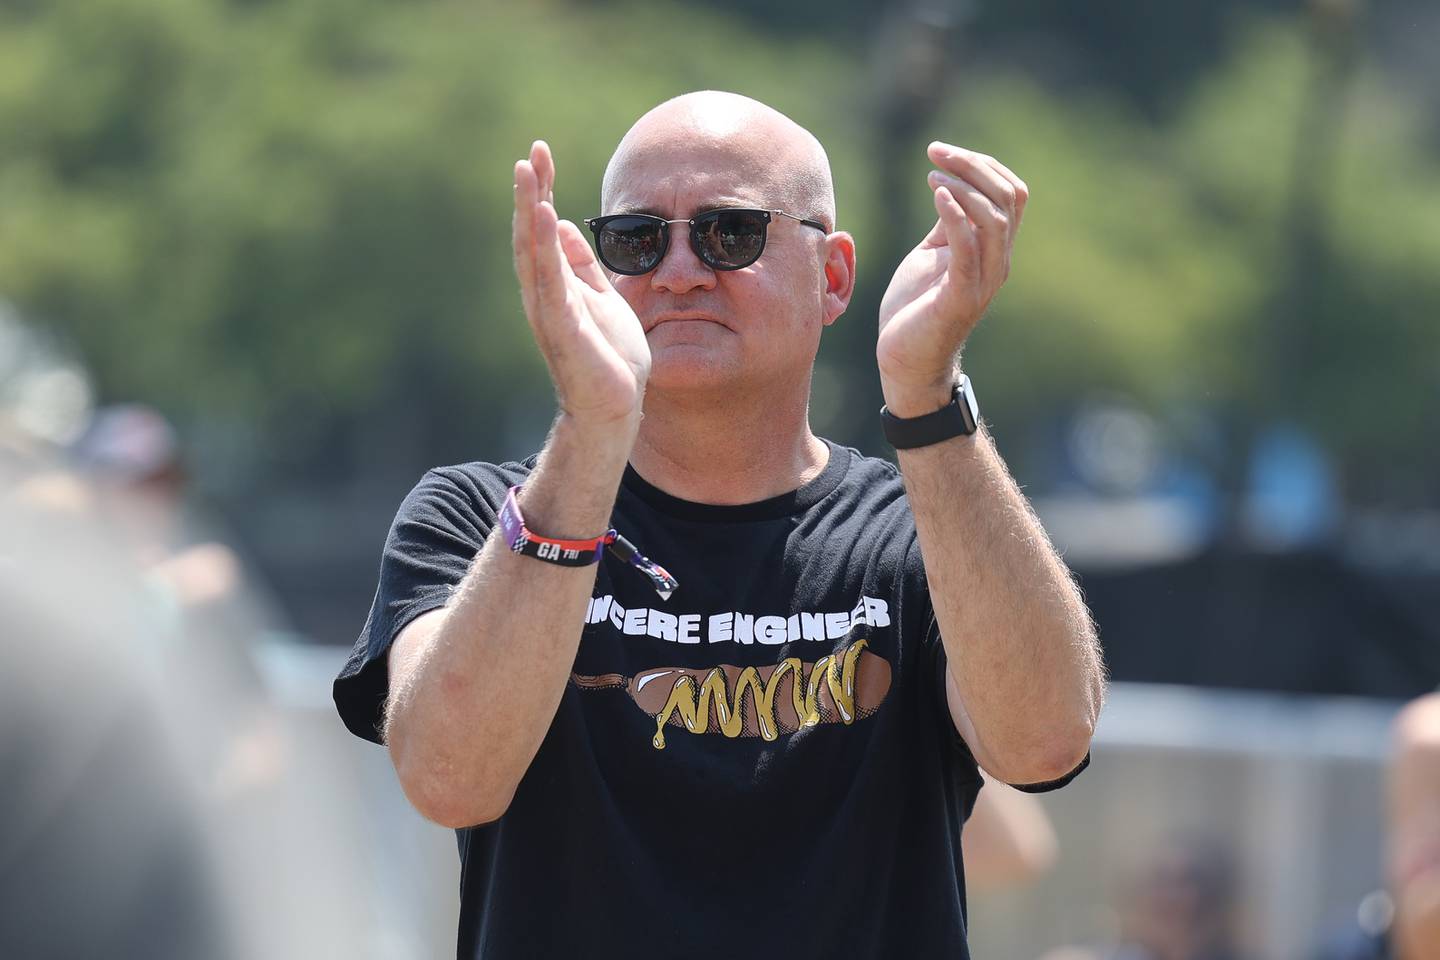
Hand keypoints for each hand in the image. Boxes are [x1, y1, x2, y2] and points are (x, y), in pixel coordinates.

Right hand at [513, 141, 650, 427]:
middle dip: (531, 192)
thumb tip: (561, 225)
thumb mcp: (601, 298)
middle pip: (530, 233)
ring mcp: (548, 308)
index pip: (544, 228)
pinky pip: (550, 279)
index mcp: (555, 283)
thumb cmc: (609, 356)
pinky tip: (542, 216)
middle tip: (530, 153)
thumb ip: (581, 265)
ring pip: (533, 250)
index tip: (541, 155)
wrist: (614, 407)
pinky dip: (543, 246)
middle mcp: (543, 292)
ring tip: (526, 172)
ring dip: (528, 209)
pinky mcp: (561, 325)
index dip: (542, 191)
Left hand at [876, 143, 1027, 415]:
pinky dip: (955, 216)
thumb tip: (949, 189)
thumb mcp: (931, 256)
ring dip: (964, 186)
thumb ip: (947, 227)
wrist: (905, 363)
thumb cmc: (915, 310)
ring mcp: (983, 281)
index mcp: (994, 249)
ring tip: (933, 175)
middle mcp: (998, 262)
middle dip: (973, 166)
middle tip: (935, 152)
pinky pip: (969, 249)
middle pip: (1009, 197)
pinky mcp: (961, 297)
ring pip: (996, 218)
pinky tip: (937, 196)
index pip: (1011, 192)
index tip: (941, 152)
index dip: (982, 164)